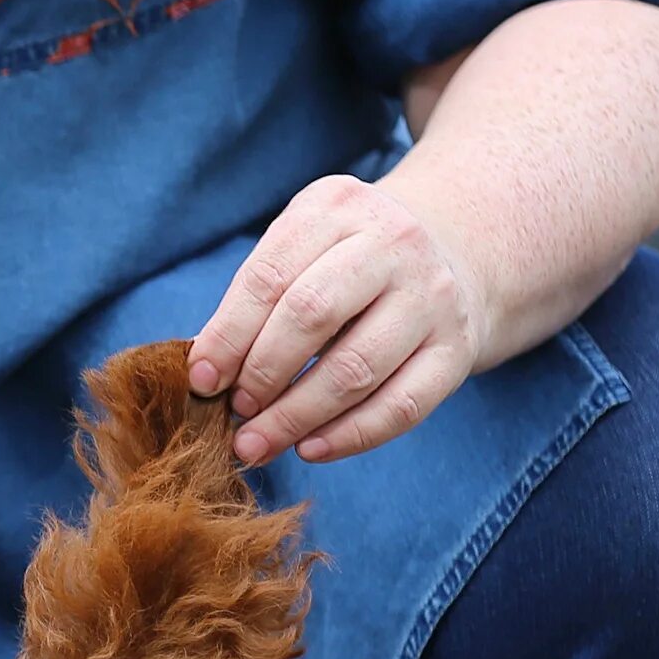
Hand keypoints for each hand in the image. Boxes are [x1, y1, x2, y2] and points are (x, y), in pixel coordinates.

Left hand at [186, 175, 493, 465]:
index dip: (229, 335)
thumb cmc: (348, 262)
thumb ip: (257, 299)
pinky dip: (349, 437)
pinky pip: (401, 407)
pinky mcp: (456, 349)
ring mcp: (432, 297)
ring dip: (295, 416)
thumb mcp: (304, 249)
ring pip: (355, 369)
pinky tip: (309, 449)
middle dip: (262, 373)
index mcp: (337, 209)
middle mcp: (393, 244)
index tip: (202, 380)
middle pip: (312, 315)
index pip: (270, 277)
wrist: (453, 254)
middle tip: (234, 412)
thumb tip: (207, 374)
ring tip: (256, 443)